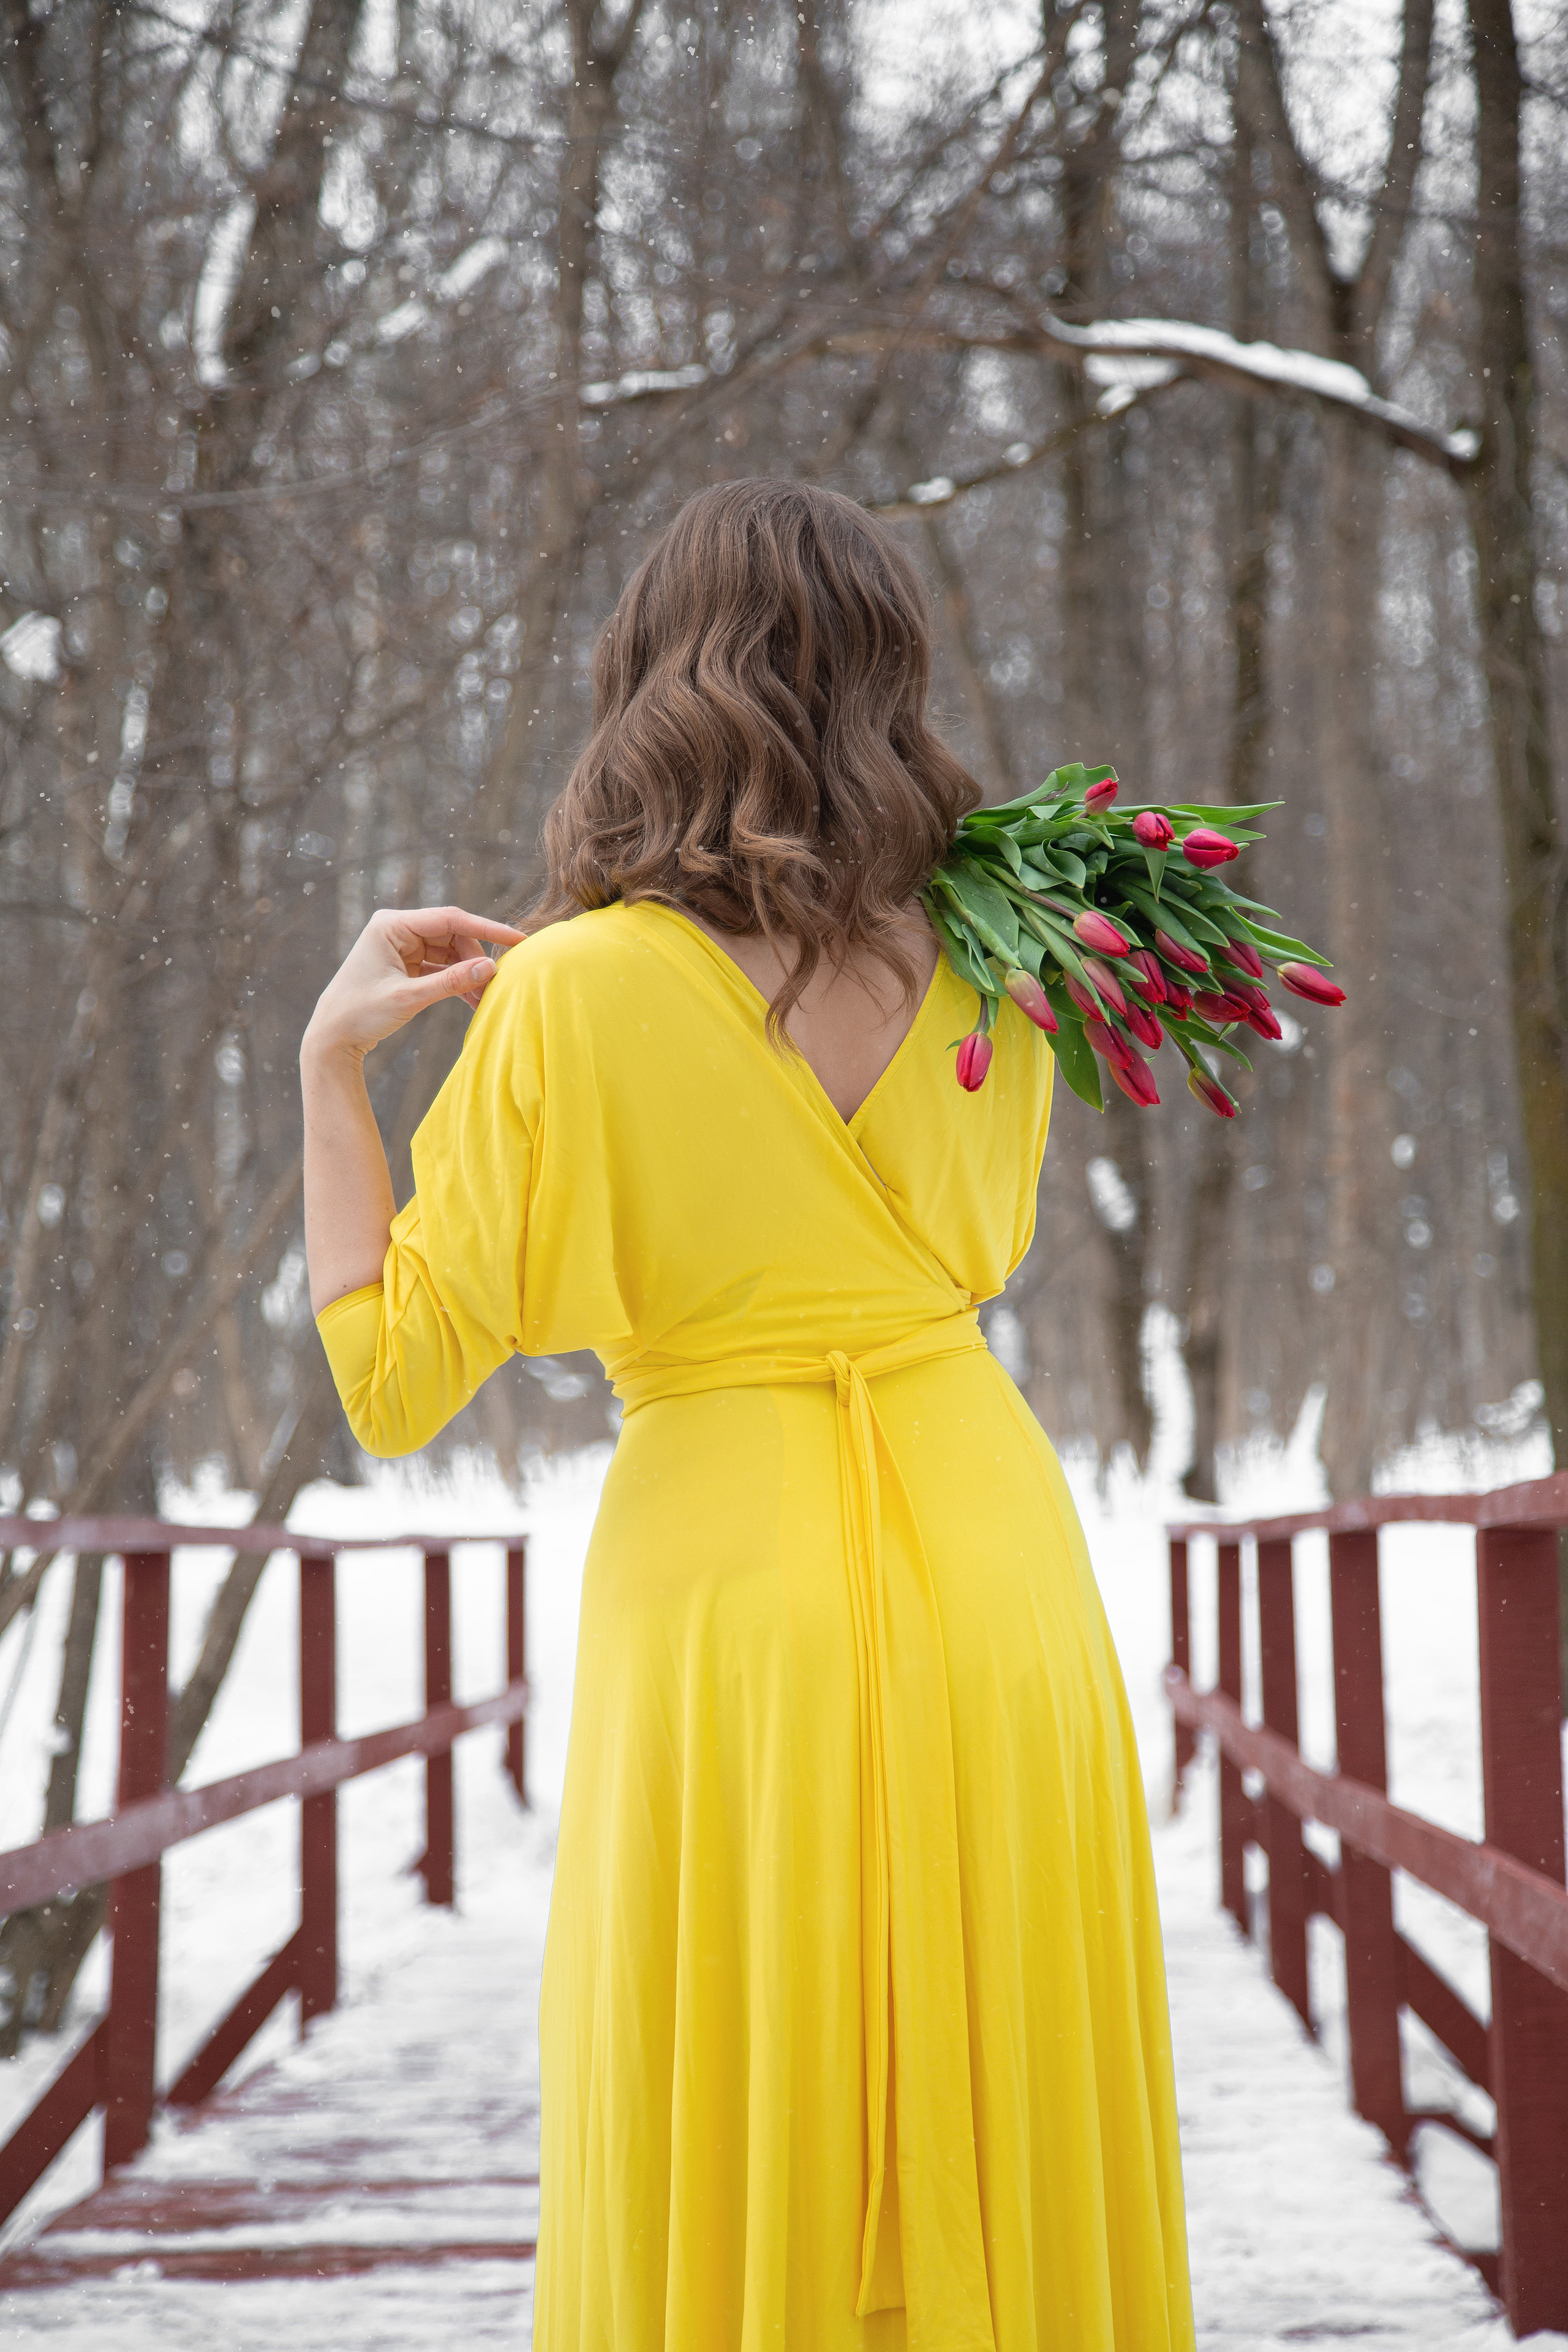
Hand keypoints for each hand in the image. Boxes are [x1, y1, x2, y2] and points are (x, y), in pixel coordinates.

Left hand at [302, 906, 526, 1061]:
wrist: (331, 1037)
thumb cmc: (359, 1013)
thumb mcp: (408, 998)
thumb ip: (450, 982)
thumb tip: (490, 968)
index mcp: (391, 925)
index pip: (450, 919)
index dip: (487, 929)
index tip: (517, 940)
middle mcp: (397, 929)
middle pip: (453, 936)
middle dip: (475, 960)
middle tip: (497, 985)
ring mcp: (402, 946)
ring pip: (450, 953)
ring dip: (468, 974)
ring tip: (485, 1000)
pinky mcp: (405, 964)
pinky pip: (440, 967)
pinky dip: (456, 982)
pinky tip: (473, 1000)